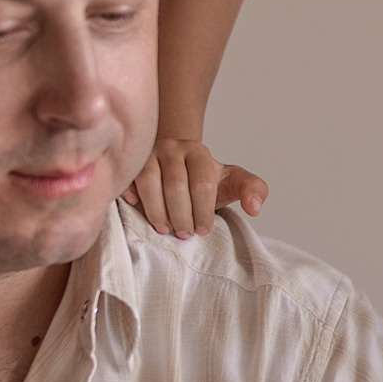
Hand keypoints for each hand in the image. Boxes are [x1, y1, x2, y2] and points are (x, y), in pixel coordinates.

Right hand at [124, 137, 266, 238]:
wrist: (176, 168)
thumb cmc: (204, 182)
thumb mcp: (232, 183)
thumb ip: (252, 189)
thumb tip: (255, 208)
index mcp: (198, 152)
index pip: (203, 184)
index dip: (203, 212)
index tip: (203, 230)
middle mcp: (172, 147)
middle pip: (176, 185)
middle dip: (181, 216)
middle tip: (184, 234)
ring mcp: (148, 153)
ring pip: (149, 182)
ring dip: (157, 211)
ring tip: (164, 228)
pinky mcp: (130, 163)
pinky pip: (127, 179)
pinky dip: (132, 196)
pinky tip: (138, 209)